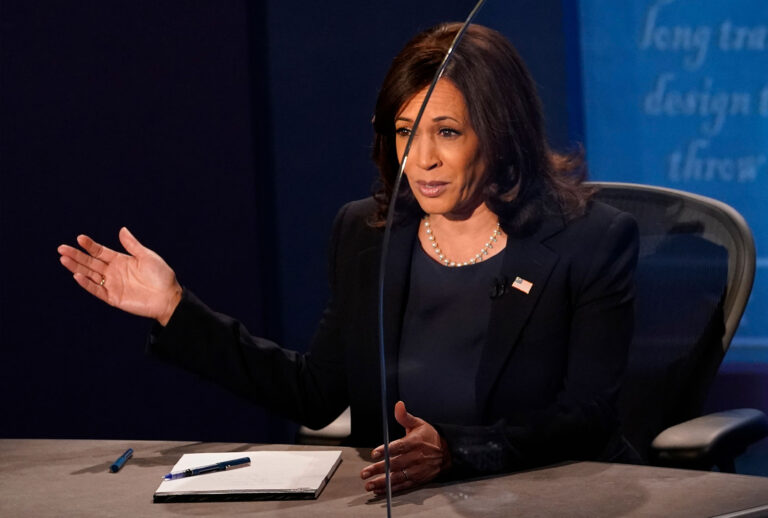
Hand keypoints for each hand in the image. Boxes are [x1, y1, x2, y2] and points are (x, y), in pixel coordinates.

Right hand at [58, 227, 181, 325]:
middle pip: (91, 262)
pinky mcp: (113, 298)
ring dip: (77, 267)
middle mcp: (114, 272)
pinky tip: (77, 275)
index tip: (80, 238)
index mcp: (121, 261)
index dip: (90, 245)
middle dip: (76, 255)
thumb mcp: (147, 257)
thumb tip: (122, 229)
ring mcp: (112, 285)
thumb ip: (132, 245)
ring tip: (63, 259)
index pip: (100, 252)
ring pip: (90, 275)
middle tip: (61, 248)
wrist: (169, 297)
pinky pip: (97, 290)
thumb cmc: (161, 276)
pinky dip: (87, 284)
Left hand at [360, 401, 450, 495]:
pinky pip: (403, 486)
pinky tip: (379, 490)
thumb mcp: (418, 424)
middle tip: (365, 473)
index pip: (398, 447)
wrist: (447, 452)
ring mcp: (417, 470)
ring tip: (369, 485)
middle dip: (378, 469)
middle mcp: (415, 457)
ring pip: (397, 477)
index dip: (386, 450)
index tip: (374, 453)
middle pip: (395, 464)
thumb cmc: (429, 437)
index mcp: (414, 442)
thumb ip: (404, 416)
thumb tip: (398, 405)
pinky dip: (391, 489)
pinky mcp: (418, 479)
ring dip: (382, 482)